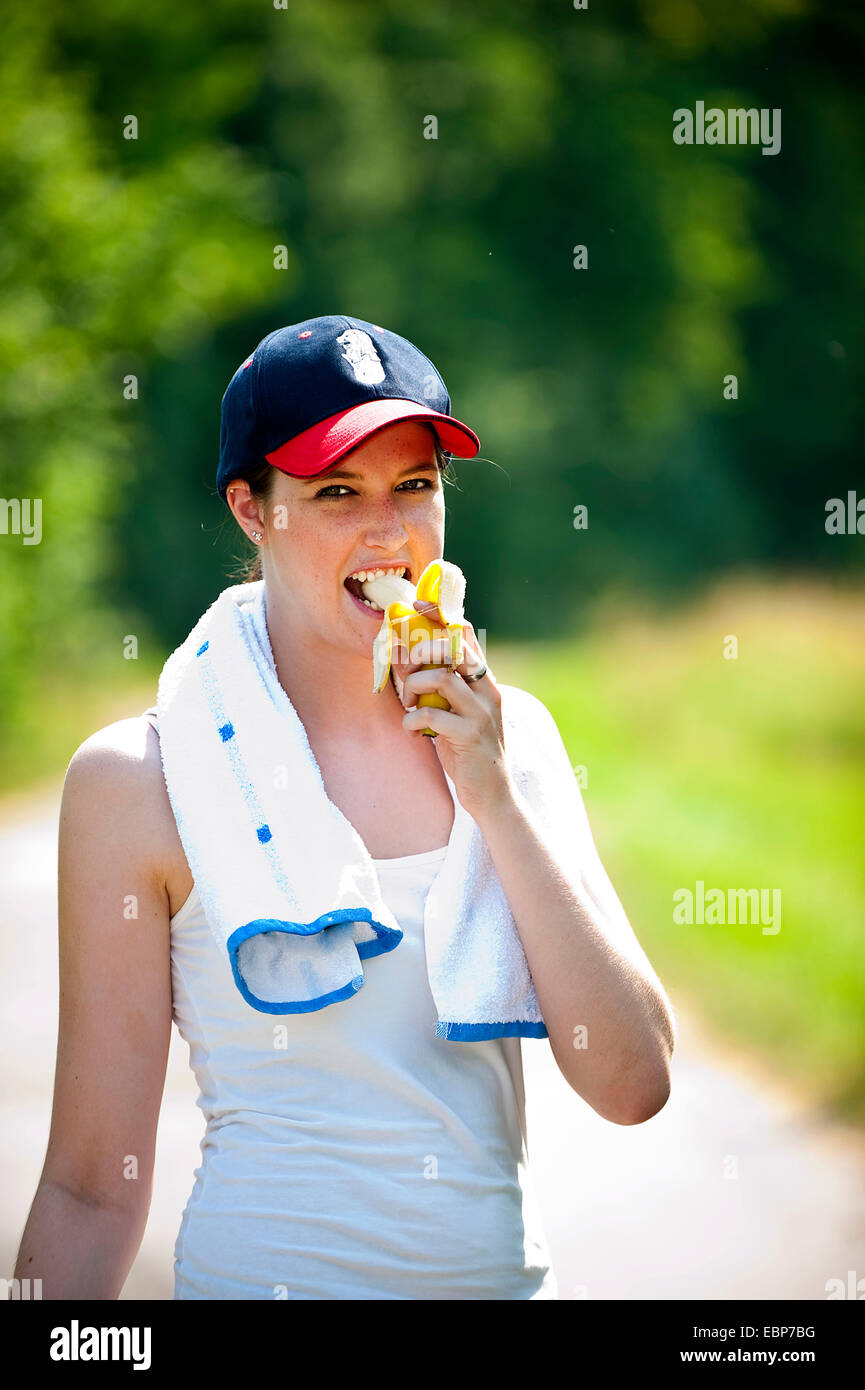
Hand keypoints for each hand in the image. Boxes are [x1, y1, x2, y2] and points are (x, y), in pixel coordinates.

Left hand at [390, 599, 515, 820]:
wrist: (493, 794)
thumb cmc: (468, 751)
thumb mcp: (456, 713)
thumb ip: (440, 689)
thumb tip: (404, 661)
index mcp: (483, 680)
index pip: (465, 634)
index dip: (439, 617)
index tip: (415, 608)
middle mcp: (486, 690)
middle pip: (452, 647)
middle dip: (420, 649)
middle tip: (405, 666)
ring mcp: (481, 712)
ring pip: (440, 677)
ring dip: (413, 685)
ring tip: (408, 702)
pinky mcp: (470, 735)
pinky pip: (431, 714)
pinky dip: (412, 719)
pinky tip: (411, 730)